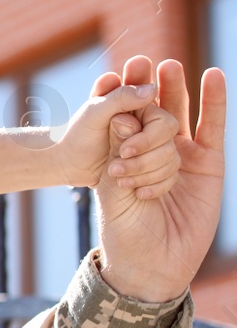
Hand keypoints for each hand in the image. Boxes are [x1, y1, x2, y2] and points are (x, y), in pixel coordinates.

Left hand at [58, 55, 179, 197]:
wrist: (68, 162)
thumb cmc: (78, 133)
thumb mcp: (94, 112)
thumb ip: (120, 98)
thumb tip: (150, 90)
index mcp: (145, 109)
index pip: (165, 124)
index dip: (147, 140)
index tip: (123, 151)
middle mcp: (154, 128)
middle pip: (170, 146)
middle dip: (143, 161)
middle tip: (114, 169)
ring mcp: (156, 148)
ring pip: (170, 163)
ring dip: (144, 175)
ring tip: (117, 179)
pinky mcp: (154, 168)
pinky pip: (168, 179)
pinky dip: (153, 187)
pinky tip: (136, 192)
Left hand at [97, 64, 225, 302]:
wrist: (152, 262)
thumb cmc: (125, 231)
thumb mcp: (115, 189)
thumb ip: (121, 153)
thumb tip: (124, 116)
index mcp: (124, 157)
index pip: (124, 121)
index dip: (121, 102)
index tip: (112, 82)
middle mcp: (153, 154)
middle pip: (153, 113)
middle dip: (147, 89)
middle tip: (141, 64)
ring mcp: (183, 157)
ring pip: (179, 116)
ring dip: (174, 90)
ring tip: (167, 66)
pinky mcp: (209, 164)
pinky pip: (213, 128)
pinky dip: (214, 102)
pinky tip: (213, 75)